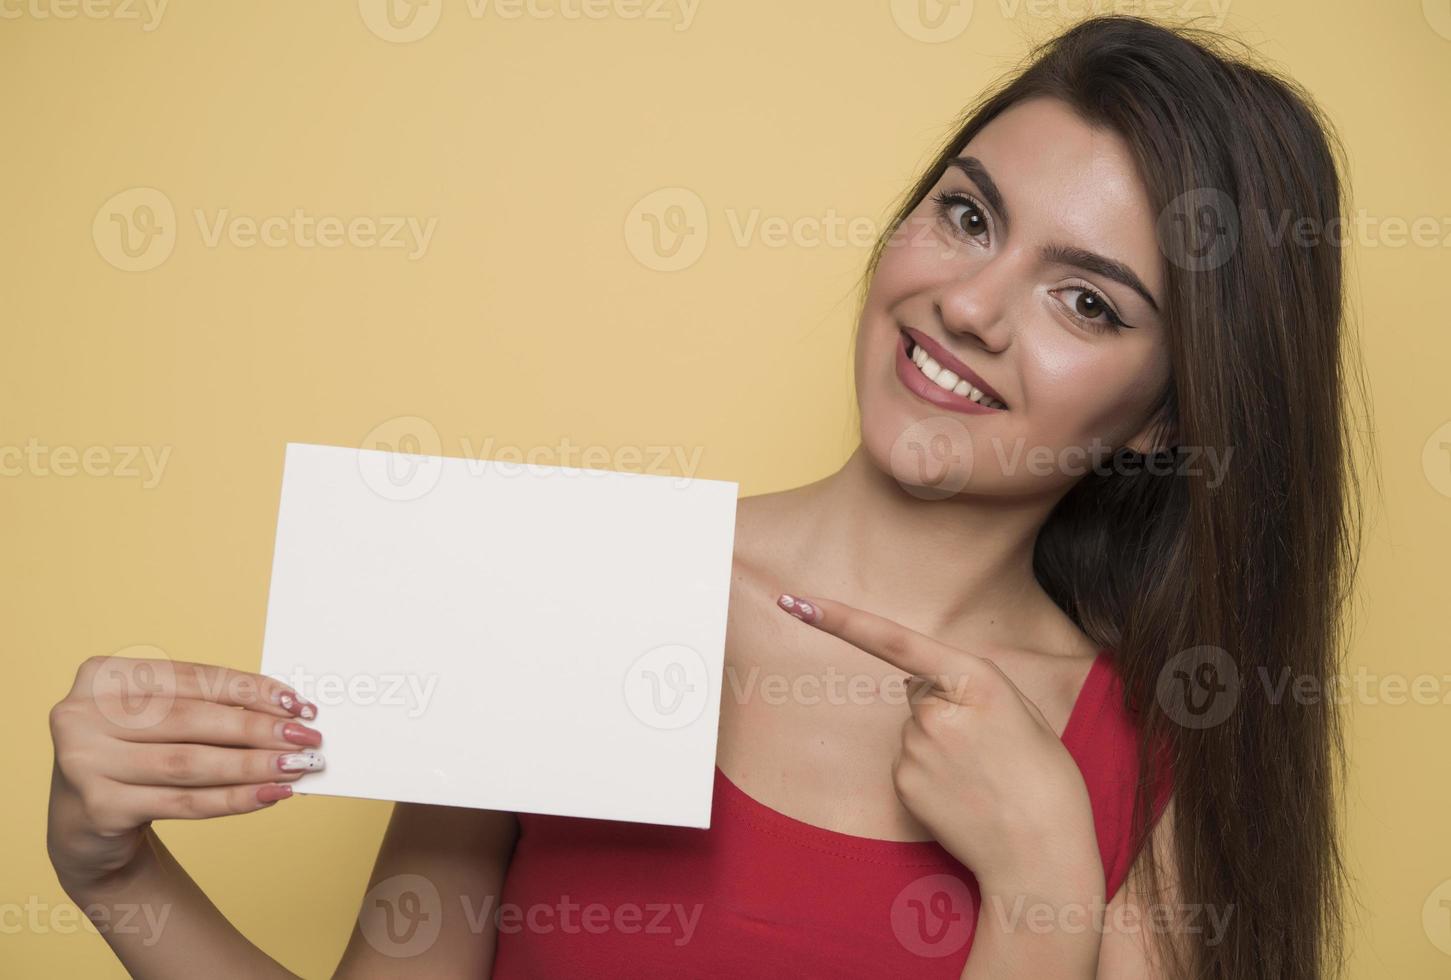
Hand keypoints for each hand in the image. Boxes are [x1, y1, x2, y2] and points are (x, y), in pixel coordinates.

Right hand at [47, 653, 325, 888]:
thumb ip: (207, 707)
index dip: (251, 690)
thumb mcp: (157, 722)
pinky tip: (270, 795)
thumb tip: (286, 711)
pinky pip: (182, 802)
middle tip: (307, 738)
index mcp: (102, 676)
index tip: (298, 704)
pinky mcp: (98, 807)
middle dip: (258, 728)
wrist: (83, 825)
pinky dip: (233, 799)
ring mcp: (84, 762)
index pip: (193, 679)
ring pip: (190, 762)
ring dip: (253, 765)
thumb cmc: (132, 757)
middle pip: (193, 719)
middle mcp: (82, 714)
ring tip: (297, 766)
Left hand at [775, 593, 1102, 899]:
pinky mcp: (902, 782)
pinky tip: (963, 793)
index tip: (794, 602)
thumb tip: (913, 685)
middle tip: (989, 747)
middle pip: (919, 691)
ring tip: (982, 774)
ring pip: (915, 729)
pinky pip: (908, 761)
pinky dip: (931, 773)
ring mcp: (913, 748)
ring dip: (940, 744)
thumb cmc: (1044, 779)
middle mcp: (934, 709)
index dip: (839, 619)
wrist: (1041, 853)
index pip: (894, 640)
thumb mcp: (1021, 711)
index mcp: (974, 679)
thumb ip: (967, 687)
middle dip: (946, 709)